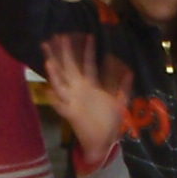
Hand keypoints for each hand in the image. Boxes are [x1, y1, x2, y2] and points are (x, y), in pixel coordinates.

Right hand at [42, 33, 131, 165]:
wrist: (102, 142)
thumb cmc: (109, 122)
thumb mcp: (120, 102)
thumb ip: (123, 87)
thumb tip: (129, 71)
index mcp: (91, 85)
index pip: (88, 63)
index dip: (88, 50)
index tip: (88, 35)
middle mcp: (79, 90)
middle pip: (69, 67)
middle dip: (64, 53)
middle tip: (58, 36)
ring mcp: (73, 101)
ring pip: (61, 83)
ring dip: (55, 72)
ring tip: (48, 60)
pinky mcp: (70, 114)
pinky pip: (60, 106)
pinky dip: (53, 99)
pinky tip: (47, 91)